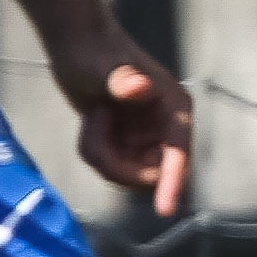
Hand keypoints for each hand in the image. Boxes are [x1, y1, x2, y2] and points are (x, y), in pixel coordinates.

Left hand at [45, 30, 195, 218]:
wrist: (78, 46)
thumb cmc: (96, 51)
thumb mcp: (105, 67)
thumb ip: (124, 80)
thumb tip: (140, 87)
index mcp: (174, 109)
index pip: (179, 153)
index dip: (174, 183)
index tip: (166, 210)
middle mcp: (166, 128)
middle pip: (149, 173)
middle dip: (118, 164)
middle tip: (94, 133)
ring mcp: (146, 137)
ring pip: (126, 172)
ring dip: (102, 154)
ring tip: (92, 120)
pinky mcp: (126, 142)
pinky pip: (111, 166)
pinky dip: (94, 150)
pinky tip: (91, 123)